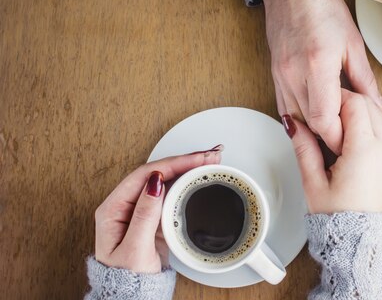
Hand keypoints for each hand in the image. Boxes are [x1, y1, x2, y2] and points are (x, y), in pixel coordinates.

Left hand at [94, 147, 221, 272]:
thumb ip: (145, 215)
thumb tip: (155, 183)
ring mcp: (140, 209)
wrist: (132, 296)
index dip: (173, 163)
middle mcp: (125, 205)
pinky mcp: (154, 216)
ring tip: (209, 159)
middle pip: (157, 172)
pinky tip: (199, 174)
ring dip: (188, 167)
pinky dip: (187, 181)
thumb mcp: (135, 249)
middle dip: (185, 160)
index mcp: (113, 208)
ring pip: (166, 179)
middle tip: (210, 155)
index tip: (195, 159)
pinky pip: (172, 191)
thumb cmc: (127, 278)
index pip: (146, 175)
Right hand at [260, 0, 381, 153]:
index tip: (352, 138)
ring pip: (296, 120)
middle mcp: (294, 74)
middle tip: (348, 138)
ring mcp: (281, 76)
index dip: (338, 135)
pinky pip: (285, 108)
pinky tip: (315, 116)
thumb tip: (378, 105)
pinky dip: (301, 117)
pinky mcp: (274, 75)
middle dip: (330, 136)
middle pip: (310, 125)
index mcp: (318, 64)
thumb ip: (365, 79)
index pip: (324, 119)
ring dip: (315, 128)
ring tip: (334, 127)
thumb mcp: (353, 42)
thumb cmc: (322, 7)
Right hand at [283, 90, 381, 213]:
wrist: (360, 242)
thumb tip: (294, 124)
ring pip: (379, 117)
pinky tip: (349, 138)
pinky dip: (368, 127)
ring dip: (360, 113)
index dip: (336, 98)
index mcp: (364, 151)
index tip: (321, 103)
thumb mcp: (313, 182)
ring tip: (335, 125)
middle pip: (370, 106)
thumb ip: (304, 147)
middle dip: (348, 102)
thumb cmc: (339, 218)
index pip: (355, 104)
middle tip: (326, 111)